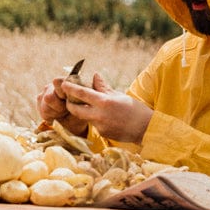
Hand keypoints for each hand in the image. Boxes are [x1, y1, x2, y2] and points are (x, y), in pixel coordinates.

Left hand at [38, 73, 153, 143]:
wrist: (146, 129)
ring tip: (92, 106)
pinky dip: (96, 119)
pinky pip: (94, 124)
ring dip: (84, 111)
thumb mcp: (119, 95)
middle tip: (69, 98)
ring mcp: (100, 126)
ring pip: (85, 117)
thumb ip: (103, 87)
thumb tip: (94, 75)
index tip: (63, 84)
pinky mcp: (102, 134)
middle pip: (76, 109)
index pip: (82, 94)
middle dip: (70, 104)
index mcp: (104, 102)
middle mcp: (99, 115)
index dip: (71, 89)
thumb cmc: (135, 109)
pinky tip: (106, 117)